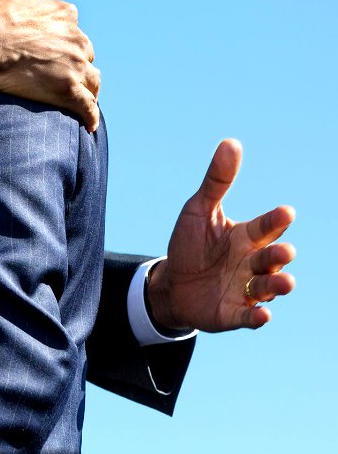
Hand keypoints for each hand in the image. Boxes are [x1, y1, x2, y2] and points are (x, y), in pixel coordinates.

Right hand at [0, 0, 100, 131]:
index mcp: (62, 13)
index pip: (70, 25)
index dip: (57, 35)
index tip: (42, 45)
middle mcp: (75, 38)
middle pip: (83, 52)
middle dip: (72, 61)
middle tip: (53, 73)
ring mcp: (74, 66)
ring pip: (92, 80)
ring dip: (85, 87)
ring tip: (73, 97)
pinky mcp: (67, 91)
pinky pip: (88, 108)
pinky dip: (89, 115)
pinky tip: (86, 123)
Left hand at [147, 139, 295, 331]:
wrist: (173, 282)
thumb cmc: (191, 243)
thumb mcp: (199, 210)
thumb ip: (217, 181)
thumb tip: (231, 142)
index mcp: (246, 236)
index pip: (265, 226)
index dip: (275, 220)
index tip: (285, 211)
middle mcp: (252, 263)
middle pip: (272, 259)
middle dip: (280, 256)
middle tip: (284, 251)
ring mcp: (245, 290)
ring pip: (268, 288)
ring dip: (277, 286)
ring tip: (285, 282)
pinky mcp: (233, 314)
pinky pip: (249, 318)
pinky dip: (257, 318)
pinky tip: (262, 316)